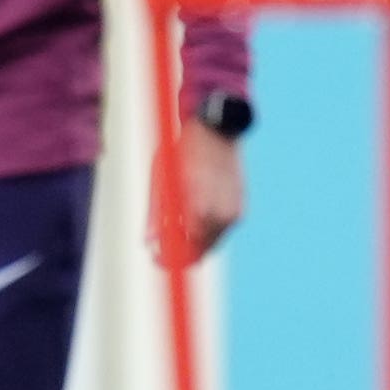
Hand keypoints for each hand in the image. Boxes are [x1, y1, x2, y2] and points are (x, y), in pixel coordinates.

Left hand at [150, 120, 244, 266]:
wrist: (215, 130)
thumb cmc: (181, 152)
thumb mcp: (161, 180)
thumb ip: (155, 214)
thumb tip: (148, 243)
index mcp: (197, 208)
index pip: (184, 250)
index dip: (169, 259)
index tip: (156, 259)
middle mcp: (220, 214)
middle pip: (201, 252)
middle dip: (182, 254)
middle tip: (162, 250)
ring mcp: (234, 213)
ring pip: (213, 243)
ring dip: (195, 242)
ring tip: (176, 229)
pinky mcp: (241, 208)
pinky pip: (222, 230)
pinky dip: (208, 230)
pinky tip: (195, 218)